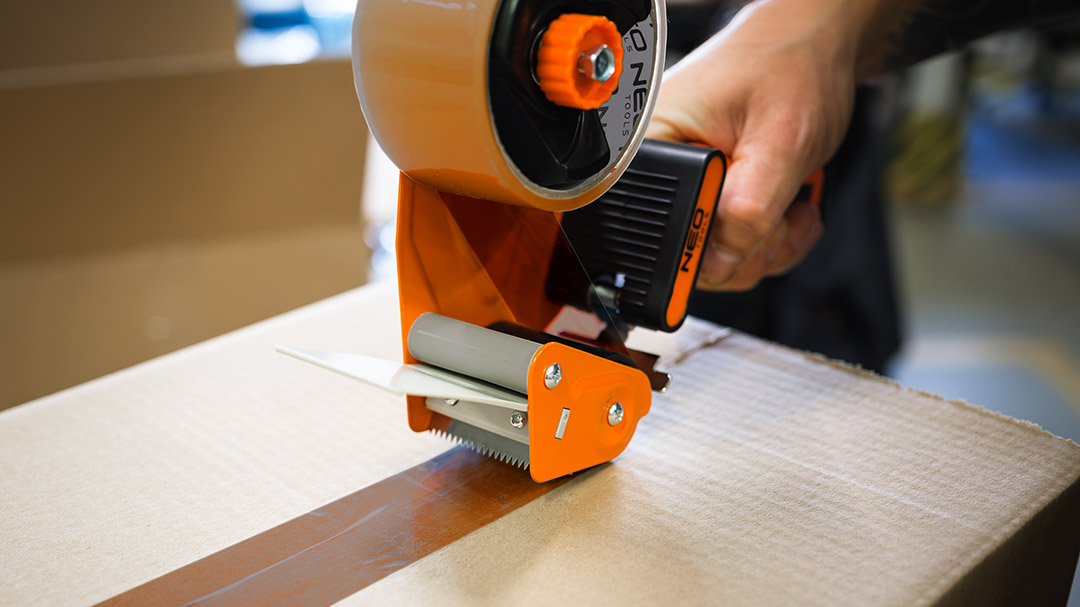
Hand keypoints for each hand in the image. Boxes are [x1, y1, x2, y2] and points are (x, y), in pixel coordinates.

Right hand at [648, 0, 858, 289]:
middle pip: (684, 254)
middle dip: (746, 247)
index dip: (705, 244)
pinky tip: (788, 207)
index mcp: (650, 146)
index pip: (655, 228)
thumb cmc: (792, 69)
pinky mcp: (708, 200)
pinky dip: (769, 241)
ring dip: (765, 246)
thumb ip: (750, 208)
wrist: (813, 49)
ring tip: (790, 204)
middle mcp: (657, 170)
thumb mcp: (779, 142)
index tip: (751, 225)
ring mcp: (684, 189)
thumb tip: (721, 262)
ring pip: (714, 261)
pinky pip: (732, 251)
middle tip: (780, 210)